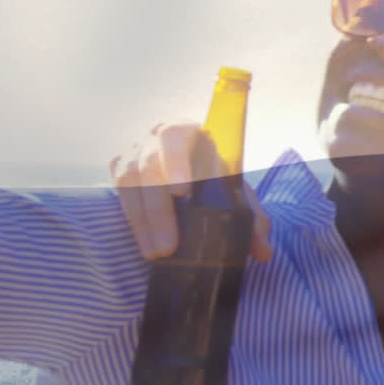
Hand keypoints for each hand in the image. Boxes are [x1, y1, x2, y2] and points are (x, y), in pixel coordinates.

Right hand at [109, 122, 272, 261]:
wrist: (191, 167)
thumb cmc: (217, 176)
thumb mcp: (237, 191)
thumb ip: (254, 218)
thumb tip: (264, 252)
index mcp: (190, 130)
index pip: (176, 137)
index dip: (176, 163)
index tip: (182, 191)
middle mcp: (157, 134)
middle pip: (150, 166)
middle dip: (159, 210)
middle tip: (168, 247)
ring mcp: (134, 149)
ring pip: (130, 182)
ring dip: (143, 221)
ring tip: (157, 254)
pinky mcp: (119, 166)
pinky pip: (120, 193)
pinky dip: (134, 220)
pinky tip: (144, 242)